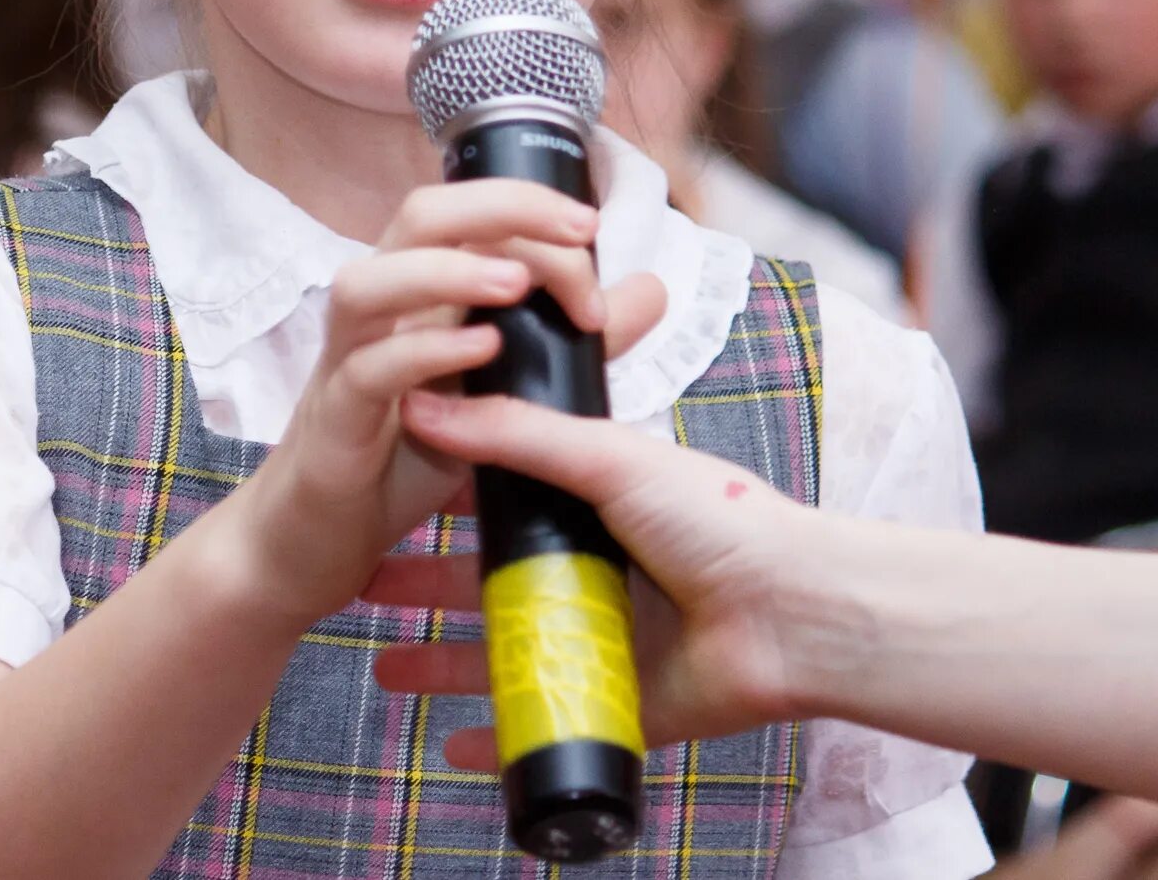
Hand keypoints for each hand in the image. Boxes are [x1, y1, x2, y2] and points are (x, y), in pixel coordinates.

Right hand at [223, 181, 665, 631]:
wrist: (311, 545)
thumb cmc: (400, 463)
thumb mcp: (500, 398)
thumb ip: (568, 343)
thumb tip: (649, 288)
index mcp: (418, 294)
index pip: (471, 216)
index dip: (533, 211)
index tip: (593, 242)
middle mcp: (380, 313)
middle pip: (419, 217)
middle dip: (498, 206)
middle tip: (573, 230)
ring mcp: (347, 363)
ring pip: (370, 281)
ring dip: (445, 272)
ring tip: (515, 282)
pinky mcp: (334, 424)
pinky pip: (366, 371)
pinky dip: (421, 353)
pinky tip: (478, 351)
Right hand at [364, 393, 818, 768]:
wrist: (794, 611)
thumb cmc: (717, 518)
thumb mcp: (608, 459)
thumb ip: (517, 437)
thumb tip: (423, 407)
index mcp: (593, 506)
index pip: (501, 505)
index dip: (441, 508)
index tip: (383, 503)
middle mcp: (594, 572)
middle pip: (489, 584)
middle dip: (424, 592)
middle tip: (363, 592)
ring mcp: (605, 641)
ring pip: (505, 656)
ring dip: (443, 667)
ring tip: (384, 672)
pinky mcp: (620, 706)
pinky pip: (547, 723)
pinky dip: (499, 739)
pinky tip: (450, 749)